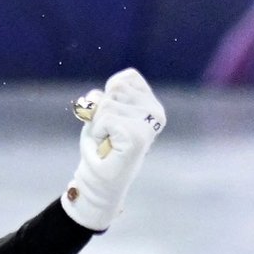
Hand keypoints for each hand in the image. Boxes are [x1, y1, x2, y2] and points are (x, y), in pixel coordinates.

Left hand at [62, 68, 165, 230]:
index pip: (126, 78)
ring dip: (98, 122)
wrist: (98, 176)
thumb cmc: (100, 143)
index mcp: (151, 103)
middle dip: (101, 110)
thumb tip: (97, 98)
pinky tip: (108, 144)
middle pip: (115, 89)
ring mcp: (149, 124)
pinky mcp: (138, 136)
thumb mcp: (100, 111)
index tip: (112, 117)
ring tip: (108, 139)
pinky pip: (104, 119)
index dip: (108, 95)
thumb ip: (103, 96)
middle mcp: (156, 112)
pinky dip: (98, 131)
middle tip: (108, 131)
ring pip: (107, 104)